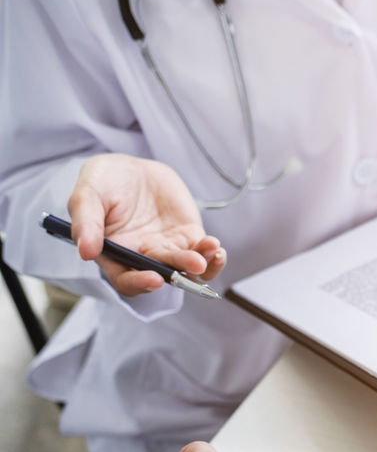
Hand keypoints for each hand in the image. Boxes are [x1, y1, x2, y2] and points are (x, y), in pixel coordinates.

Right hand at [68, 154, 225, 295]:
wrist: (129, 167)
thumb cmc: (102, 183)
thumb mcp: (86, 196)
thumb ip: (86, 222)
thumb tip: (86, 252)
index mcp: (114, 254)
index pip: (126, 280)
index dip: (138, 283)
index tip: (153, 279)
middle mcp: (142, 256)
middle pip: (162, 275)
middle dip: (179, 273)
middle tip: (193, 264)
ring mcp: (167, 247)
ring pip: (186, 267)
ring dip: (203, 265)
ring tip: (212, 251)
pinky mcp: (187, 235)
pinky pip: (202, 251)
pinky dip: (211, 253)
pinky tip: (216, 247)